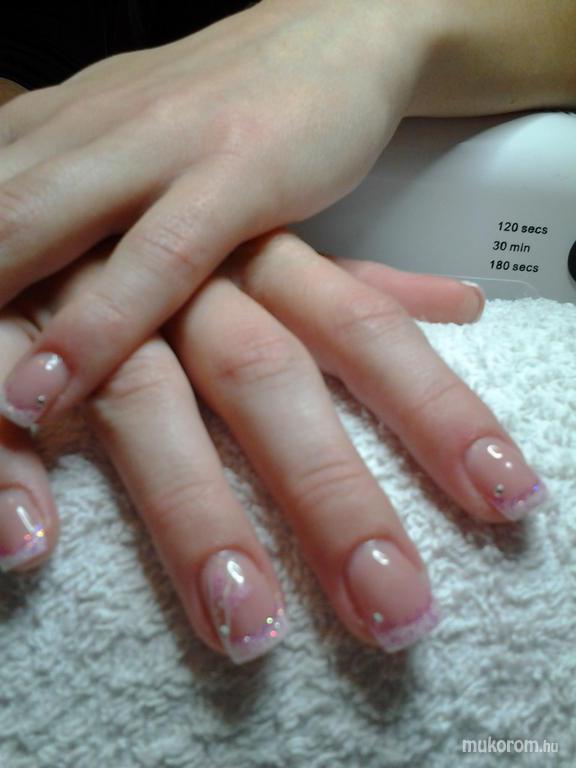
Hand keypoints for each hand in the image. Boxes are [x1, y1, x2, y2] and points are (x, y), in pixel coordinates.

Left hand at [0, 0, 435, 426]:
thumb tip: (17, 268)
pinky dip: (94, 327)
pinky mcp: (235, 174)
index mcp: (49, 126)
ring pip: (31, 230)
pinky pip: (152, 259)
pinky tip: (48, 386)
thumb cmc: (222, 106)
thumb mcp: (126, 146)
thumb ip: (66, 196)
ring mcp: (157, 149)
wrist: (330, 32)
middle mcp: (81, 131)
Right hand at [0, 231, 546, 663]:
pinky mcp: (2, 319)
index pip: (367, 330)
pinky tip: (31, 541)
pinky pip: (3, 396)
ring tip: (248, 620)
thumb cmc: (186, 193)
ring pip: (146, 404)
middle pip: (271, 381)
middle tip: (394, 607)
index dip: (439, 410)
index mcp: (260, 252)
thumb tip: (458, 302)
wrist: (68, 125)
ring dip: (195, 512)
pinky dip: (11, 464)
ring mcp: (90, 302)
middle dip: (334, 496)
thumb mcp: (272, 228)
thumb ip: (353, 277)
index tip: (506, 496)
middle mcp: (188, 281)